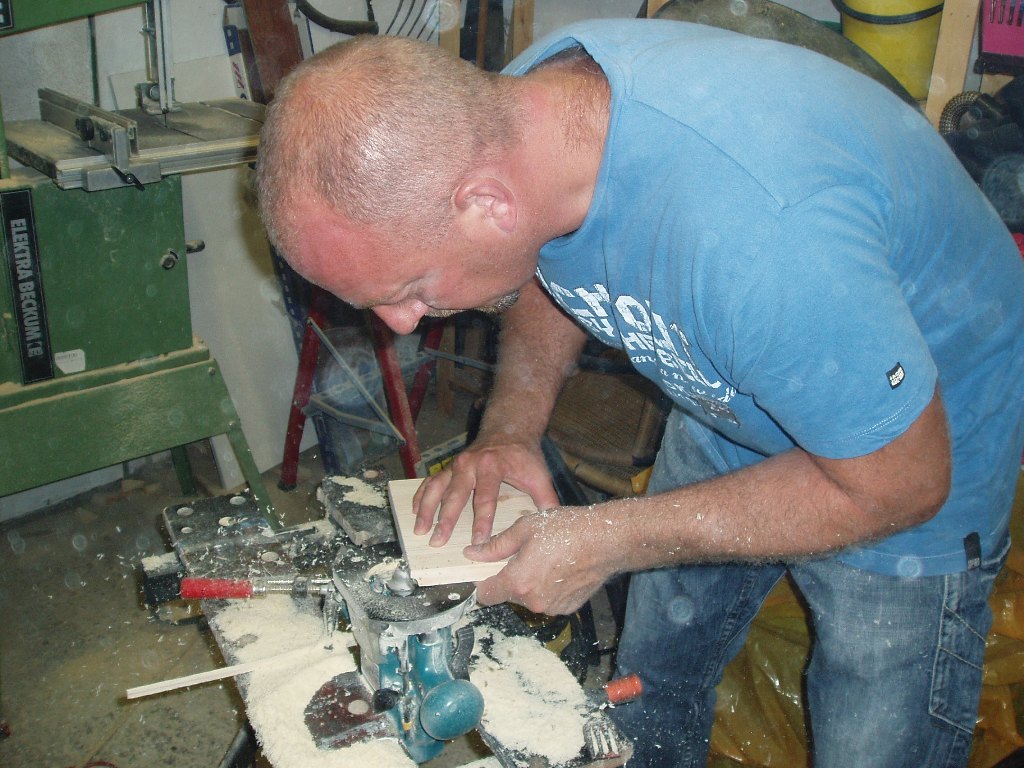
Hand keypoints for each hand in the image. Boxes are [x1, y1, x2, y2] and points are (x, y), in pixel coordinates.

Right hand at [412, 437, 559, 546]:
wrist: (508, 430)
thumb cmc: (523, 456)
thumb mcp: (539, 474)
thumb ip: (546, 500)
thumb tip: (553, 524)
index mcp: (493, 465)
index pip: (486, 497)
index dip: (482, 520)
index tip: (478, 541)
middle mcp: (470, 463)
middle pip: (455, 494)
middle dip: (446, 519)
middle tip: (438, 541)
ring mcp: (456, 464)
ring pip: (436, 487)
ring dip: (426, 509)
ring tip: (419, 530)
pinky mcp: (448, 467)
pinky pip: (430, 482)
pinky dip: (421, 496)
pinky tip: (414, 512)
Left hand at [464, 507, 617, 615]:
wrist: (606, 540)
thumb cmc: (566, 530)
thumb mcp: (524, 529)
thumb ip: (495, 546)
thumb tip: (471, 553)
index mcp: (518, 582)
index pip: (485, 595)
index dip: (482, 582)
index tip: (486, 570)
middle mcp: (533, 602)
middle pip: (509, 595)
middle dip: (510, 578)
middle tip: (524, 555)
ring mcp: (552, 608)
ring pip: (529, 598)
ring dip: (531, 583)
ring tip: (546, 559)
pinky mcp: (568, 608)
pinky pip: (548, 600)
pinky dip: (549, 588)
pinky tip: (560, 568)